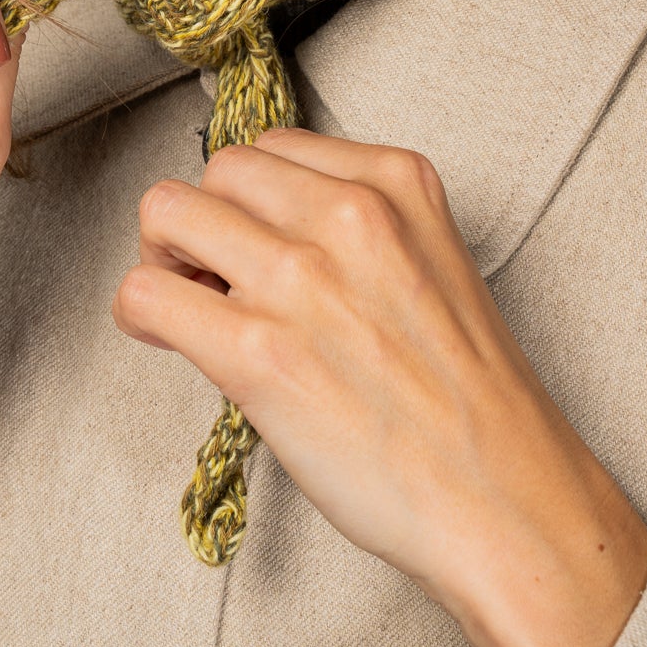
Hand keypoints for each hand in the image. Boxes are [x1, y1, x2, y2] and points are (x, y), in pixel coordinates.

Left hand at [113, 127, 646, 646]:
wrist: (505, 499)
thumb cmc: (473, 403)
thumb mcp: (435, 261)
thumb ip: (362, 224)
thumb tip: (265, 228)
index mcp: (397, 181)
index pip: (276, 146)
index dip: (254, 199)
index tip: (257, 240)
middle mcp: (349, 213)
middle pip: (218, 169)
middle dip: (206, 218)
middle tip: (214, 275)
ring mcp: (301, 277)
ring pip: (167, 211)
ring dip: (164, 256)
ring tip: (191, 303)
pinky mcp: (258, 352)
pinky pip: (145, 293)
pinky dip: (141, 312)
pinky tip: (168, 339)